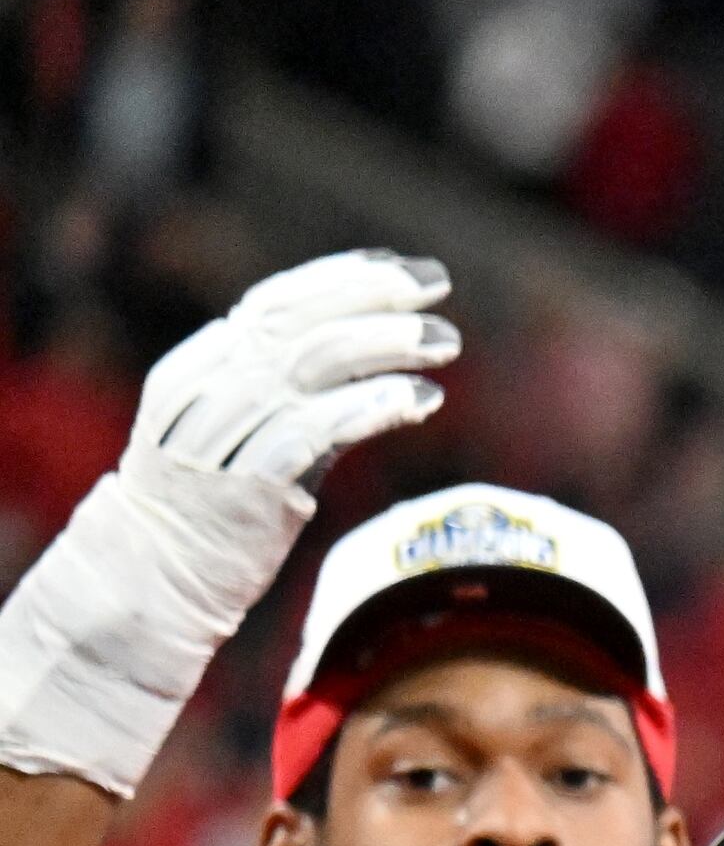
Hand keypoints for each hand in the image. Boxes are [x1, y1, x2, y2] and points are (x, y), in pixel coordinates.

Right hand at [0, 248, 454, 797]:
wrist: (158, 574)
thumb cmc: (221, 501)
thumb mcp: (257, 430)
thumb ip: (306, 394)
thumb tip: (384, 361)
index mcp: (204, 361)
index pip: (279, 300)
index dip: (345, 278)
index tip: (406, 271)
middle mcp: (208, 386)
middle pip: (298, 322)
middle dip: (372, 298)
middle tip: (437, 289)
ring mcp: (223, 434)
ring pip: (309, 367)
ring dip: (384, 346)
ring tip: (443, 342)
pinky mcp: (247, 485)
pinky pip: (315, 431)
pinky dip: (371, 407)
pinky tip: (421, 400)